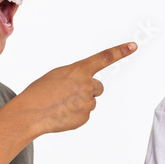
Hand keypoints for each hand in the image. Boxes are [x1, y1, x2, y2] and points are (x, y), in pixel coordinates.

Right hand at [17, 42, 136, 134]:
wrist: (31, 113)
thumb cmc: (39, 92)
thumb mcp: (58, 75)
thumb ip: (76, 76)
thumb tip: (85, 86)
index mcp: (79, 70)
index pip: (104, 57)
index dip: (120, 51)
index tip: (133, 46)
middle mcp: (87, 84)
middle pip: (98, 87)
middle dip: (87, 90)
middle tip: (69, 94)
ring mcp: (87, 102)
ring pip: (90, 102)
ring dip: (79, 103)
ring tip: (61, 104)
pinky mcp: (85, 117)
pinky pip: (84, 114)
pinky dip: (75, 114)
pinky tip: (61, 113)